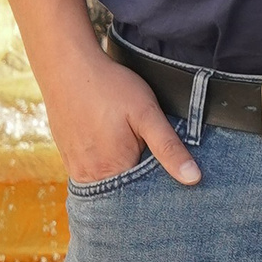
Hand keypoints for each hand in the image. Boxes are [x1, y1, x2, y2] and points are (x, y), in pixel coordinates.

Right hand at [44, 50, 199, 187]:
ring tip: (126, 142)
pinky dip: (106, 165)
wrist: (67, 66)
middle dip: (141, 181)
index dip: (161, 183)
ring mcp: (76, 169)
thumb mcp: (147, 113)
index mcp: (114, 170)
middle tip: (145, 146)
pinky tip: (110, 143)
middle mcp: (90, 178)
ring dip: (123, 171)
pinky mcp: (68, 159)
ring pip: (109, 183)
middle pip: (125, 193)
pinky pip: (93, 173)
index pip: (145, 195)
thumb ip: (169, 147)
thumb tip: (194, 178)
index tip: (167, 165)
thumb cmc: (109, 87)